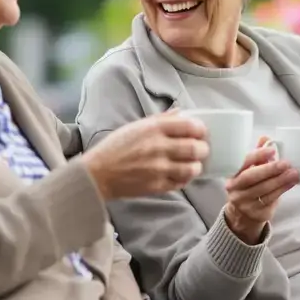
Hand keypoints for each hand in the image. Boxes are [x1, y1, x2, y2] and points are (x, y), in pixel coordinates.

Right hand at [83, 113, 208, 199]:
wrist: (97, 174)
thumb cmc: (115, 148)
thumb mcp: (136, 126)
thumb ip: (161, 120)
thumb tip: (181, 113)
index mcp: (153, 128)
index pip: (189, 125)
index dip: (200, 129)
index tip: (201, 132)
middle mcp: (158, 147)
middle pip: (195, 147)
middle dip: (202, 148)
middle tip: (201, 149)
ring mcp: (158, 168)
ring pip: (191, 168)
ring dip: (196, 166)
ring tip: (193, 164)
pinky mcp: (156, 186)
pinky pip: (180, 183)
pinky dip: (185, 179)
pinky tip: (182, 175)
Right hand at [223, 137, 297, 243]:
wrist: (243, 213)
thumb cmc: (249, 186)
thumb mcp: (251, 170)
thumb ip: (258, 155)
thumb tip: (265, 138)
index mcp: (232, 173)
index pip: (243, 162)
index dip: (257, 155)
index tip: (272, 149)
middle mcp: (234, 188)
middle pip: (251, 177)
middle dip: (270, 169)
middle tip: (286, 163)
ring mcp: (243, 202)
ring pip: (263, 190)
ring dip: (280, 181)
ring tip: (293, 173)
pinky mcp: (254, 212)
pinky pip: (270, 200)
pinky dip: (281, 190)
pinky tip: (290, 184)